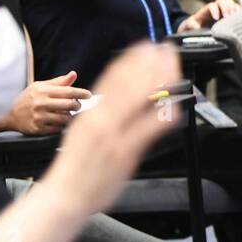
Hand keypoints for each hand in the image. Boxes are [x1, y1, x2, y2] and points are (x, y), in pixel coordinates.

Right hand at [8, 72, 91, 135]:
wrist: (11, 115)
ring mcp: (39, 117)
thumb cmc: (28, 98)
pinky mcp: (38, 129)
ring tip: (67, 113)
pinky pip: (58, 128)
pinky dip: (62, 125)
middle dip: (77, 105)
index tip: (89, 95)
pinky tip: (59, 122)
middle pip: (69, 105)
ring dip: (70, 116)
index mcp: (42, 91)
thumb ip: (58, 82)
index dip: (81, 93)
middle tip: (77, 105)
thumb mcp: (40, 86)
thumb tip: (73, 74)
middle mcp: (41, 103)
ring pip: (65, 118)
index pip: (68, 91)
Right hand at [43, 42, 180, 214]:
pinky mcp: (125, 152)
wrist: (65, 193)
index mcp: (91, 112)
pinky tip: (175, 106)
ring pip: (139, 100)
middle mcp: (102, 119)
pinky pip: (148, 129)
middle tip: (166, 50)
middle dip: (150, 63)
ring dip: (159, 80)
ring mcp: (114, 134)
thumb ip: (99, 112)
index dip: (132, 59)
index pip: (113, 77)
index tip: (145, 48)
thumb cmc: (75, 165)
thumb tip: (112, 97)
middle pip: (129, 82)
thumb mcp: (82, 130)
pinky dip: (163, 116)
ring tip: (173, 68)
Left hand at [178, 0, 239, 31]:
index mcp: (206, 10)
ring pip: (230, 3)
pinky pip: (237, 9)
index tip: (216, 18)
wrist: (197, 28)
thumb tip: (196, 27)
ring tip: (234, 17)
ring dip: (234, 8)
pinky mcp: (230, 15)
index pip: (212, 5)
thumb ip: (190, 25)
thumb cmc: (193, 26)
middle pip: (223, 0)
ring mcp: (223, 10)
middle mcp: (216, 8)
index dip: (215, 10)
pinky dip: (239, 12)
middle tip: (228, 17)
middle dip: (226, 7)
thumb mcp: (188, 26)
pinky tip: (240, 19)